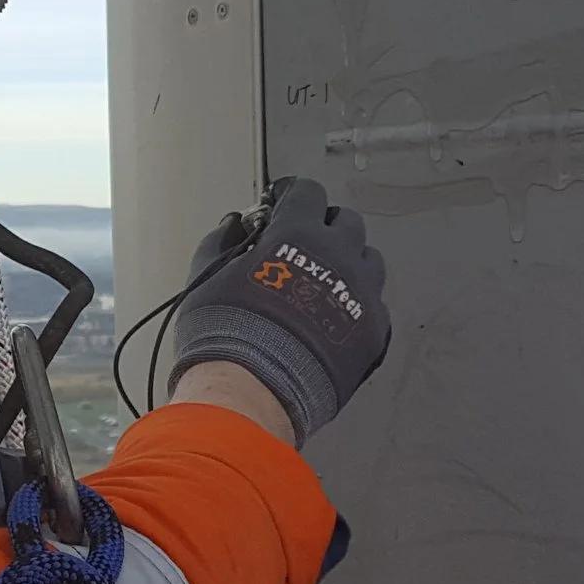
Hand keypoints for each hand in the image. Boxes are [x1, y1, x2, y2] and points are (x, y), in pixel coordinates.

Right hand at [166, 177, 388, 441]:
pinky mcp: (374, 331)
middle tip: (303, 244)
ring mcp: (363, 294)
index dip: (292, 195)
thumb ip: (222, 242)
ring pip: (369, 261)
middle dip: (325, 226)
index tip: (280, 204)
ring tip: (323, 282)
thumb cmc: (227, 332)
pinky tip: (333, 319)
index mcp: (299, 234)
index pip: (307, 193)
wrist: (254, 390)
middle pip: (347, 222)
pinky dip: (356, 305)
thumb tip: (233, 225)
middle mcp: (340, 256)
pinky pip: (374, 305)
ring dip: (349, 262)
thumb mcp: (208, 277)